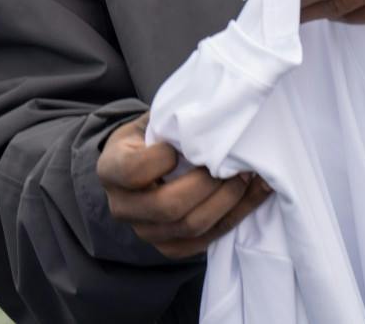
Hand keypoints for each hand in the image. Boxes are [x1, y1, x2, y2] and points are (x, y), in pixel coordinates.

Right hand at [97, 116, 269, 259]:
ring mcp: (145, 232)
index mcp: (111, 170)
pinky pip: (204, 242)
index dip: (163, 158)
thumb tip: (211, 116)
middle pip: (167, 206)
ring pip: (190, 228)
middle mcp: (122, 207)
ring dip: (227, 202)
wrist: (141, 168)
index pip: (134, 171)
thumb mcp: (150, 122)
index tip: (184, 144)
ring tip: (247, 177)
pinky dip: (234, 218)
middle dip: (207, 185)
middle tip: (232, 165)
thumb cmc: (150, 138)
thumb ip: (171, 120)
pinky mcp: (169, 248)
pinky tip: (253, 194)